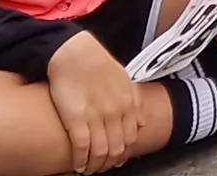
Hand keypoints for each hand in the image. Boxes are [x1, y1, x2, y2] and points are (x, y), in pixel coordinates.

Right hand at [45, 32, 144, 173]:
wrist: (74, 52)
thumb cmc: (97, 64)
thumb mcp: (125, 80)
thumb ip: (135, 101)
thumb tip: (142, 122)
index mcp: (128, 103)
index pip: (131, 138)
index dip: (124, 152)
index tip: (117, 158)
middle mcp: (115, 113)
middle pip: (117, 148)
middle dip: (110, 162)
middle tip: (102, 167)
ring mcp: (96, 117)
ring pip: (101, 152)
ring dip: (95, 165)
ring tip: (89, 170)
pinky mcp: (76, 119)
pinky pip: (82, 147)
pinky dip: (81, 160)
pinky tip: (78, 166)